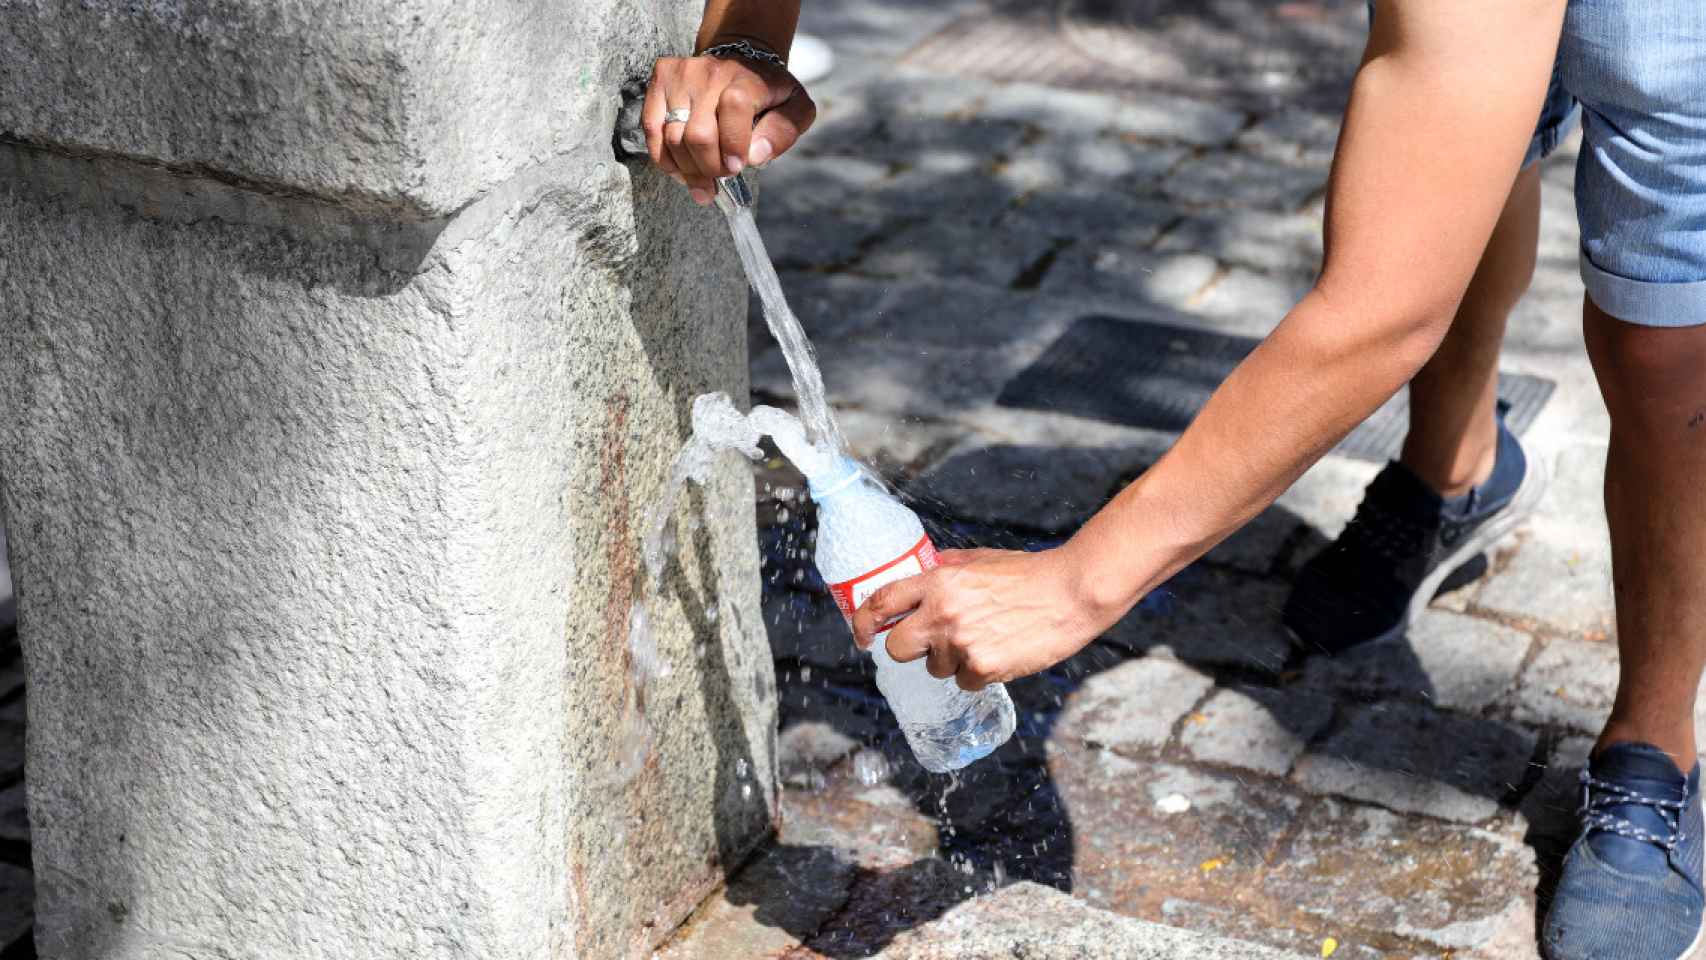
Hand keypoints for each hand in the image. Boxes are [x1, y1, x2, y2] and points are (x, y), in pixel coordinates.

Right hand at [642, 53, 816, 204]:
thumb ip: (783, 132)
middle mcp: (710, 72)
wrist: (739, 60)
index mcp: (746, 79)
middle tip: (720, 179)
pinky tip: (681, 170)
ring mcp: (681, 75)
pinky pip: (652, 130)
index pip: (734, 108)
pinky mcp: (660, 80)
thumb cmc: (768, 94)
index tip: (737, 167)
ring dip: (688, 170)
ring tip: (702, 184)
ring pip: (673, 138)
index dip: (733, 144)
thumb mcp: (795, 108)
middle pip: (698, 135)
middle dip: (710, 168)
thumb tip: (755, 156)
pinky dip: (665, 158)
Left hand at [849, 545, 1121, 690]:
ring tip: (984, 641)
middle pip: (895, 648)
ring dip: (951, 661)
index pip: (882, 602)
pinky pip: (965, 682)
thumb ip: (946, 568)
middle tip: (930, 644)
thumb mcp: (980, 559)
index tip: (862, 635)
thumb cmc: (1029, 574)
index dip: (862, 622)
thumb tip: (922, 573)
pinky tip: (1000, 653)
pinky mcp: (984, 666)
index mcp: (939, 580)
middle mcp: (943, 611)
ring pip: (934, 669)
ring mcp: (962, 642)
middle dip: (908, 649)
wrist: (1070, 593)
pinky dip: (978, 674)